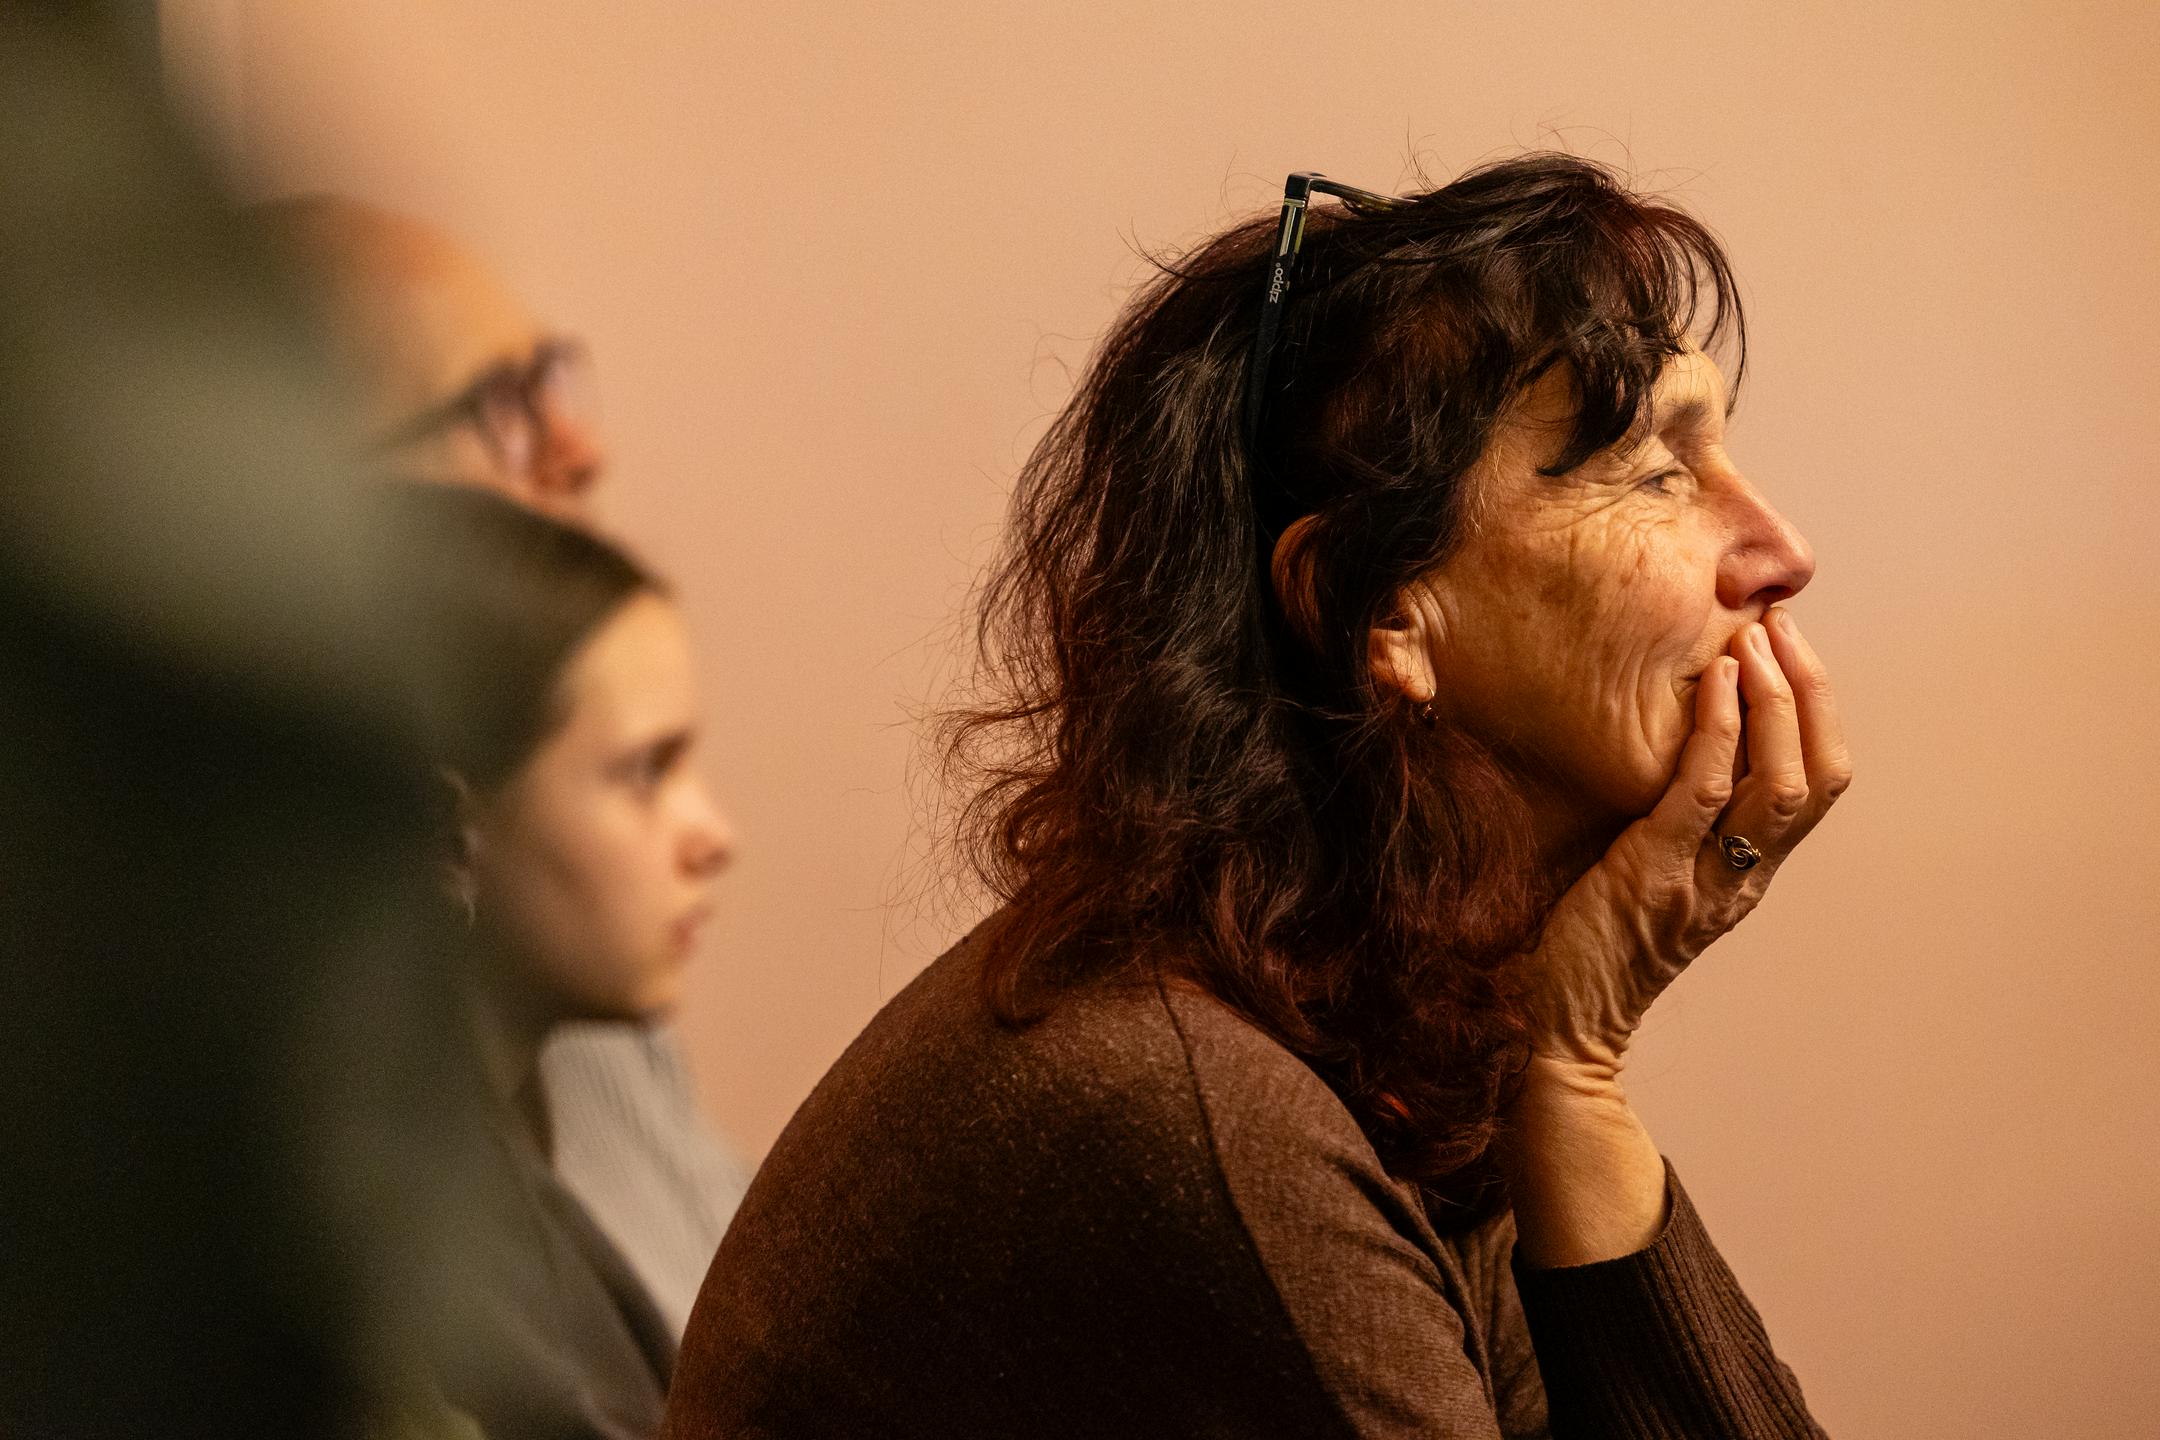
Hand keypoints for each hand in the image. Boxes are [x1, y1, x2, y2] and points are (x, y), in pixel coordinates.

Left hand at [1518, 608, 1852, 1070]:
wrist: (1554, 1025)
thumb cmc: (1588, 940)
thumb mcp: (1651, 869)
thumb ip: (1675, 818)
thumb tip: (1668, 737)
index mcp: (1749, 873)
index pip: (1821, 782)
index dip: (1819, 709)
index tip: (1792, 647)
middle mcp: (1744, 877)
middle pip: (1820, 774)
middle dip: (1810, 690)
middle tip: (1781, 624)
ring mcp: (1707, 879)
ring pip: (1782, 782)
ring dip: (1774, 701)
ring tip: (1754, 639)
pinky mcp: (1657, 875)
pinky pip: (1706, 793)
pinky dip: (1719, 731)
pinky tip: (1712, 683)